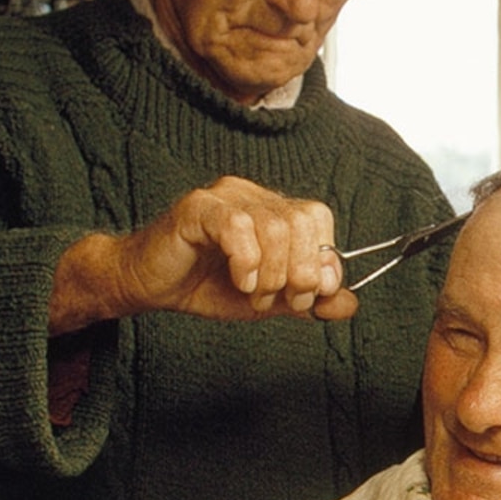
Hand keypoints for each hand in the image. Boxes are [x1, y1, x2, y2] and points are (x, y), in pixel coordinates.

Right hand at [50, 178, 355, 331]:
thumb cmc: (207, 287)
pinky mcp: (197, 206)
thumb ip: (309, 300)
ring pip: (274, 226)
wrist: (150, 287)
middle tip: (281, 301)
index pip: (318, 217)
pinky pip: (237, 226)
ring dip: (272, 274)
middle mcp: (253, 195)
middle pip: (301, 220)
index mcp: (274, 210)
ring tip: (253, 294)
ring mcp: (224, 196)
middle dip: (301, 271)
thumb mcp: (269, 301)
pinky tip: (240, 281)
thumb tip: (350, 304)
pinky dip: (247, 261)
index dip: (323, 258)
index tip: (308, 296)